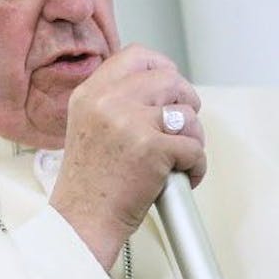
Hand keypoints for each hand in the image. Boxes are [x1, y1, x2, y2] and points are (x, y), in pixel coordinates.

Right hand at [49, 45, 206, 268]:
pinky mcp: (153, 148)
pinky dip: (196, 167)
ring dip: (194, 138)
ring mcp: (131, 123)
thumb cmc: (89, 186)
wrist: (82, 222)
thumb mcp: (88, 127)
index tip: (171, 87)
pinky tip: (182, 179)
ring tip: (181, 159)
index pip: (136, 56)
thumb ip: (116, 104)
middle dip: (187, 102)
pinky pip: (195, 148)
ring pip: (188, 114)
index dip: (162, 67)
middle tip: (184, 127)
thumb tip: (162, 89)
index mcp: (90, 94)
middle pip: (170, 79)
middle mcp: (108, 102)